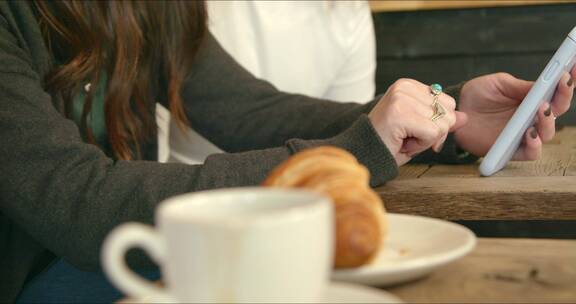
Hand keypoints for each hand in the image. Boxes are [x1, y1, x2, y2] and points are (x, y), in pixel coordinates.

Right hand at [369, 79, 466, 165]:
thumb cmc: (389, 142)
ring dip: (425, 140)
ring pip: (442, 124)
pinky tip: (402, 142)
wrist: (364, 154)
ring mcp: (401, 98)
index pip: (448, 102)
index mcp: (408, 85)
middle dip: (434, 132)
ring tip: (404, 138)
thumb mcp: (420, 128)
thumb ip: (442, 120)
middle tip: (408, 136)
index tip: (413, 130)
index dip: (437, 123)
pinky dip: (420, 145)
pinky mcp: (400, 113)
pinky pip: (432, 133)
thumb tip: (465, 117)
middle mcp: (404, 87)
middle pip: (448, 112)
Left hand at [456, 69, 575, 159]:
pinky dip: (535, 146)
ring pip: (547, 133)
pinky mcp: (511, 151)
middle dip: (563, 97)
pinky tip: (530, 135)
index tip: (572, 68)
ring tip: (541, 110)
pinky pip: (531, 153)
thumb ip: (519, 86)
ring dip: (548, 122)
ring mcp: (523, 135)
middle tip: (561, 84)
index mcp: (533, 99)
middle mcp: (532, 118)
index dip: (568, 82)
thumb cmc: (478, 96)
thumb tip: (543, 85)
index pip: (557, 92)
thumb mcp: (498, 84)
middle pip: (557, 111)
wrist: (457, 112)